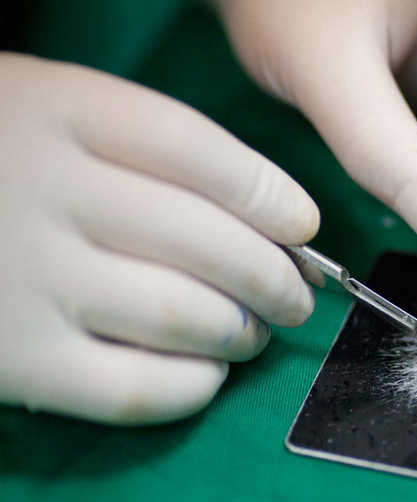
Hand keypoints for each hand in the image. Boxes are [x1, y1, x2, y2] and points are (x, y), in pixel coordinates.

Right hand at [0, 53, 318, 423]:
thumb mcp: (52, 116)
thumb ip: (146, 153)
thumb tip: (277, 223)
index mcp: (58, 112)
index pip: (198, 151)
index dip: (270, 195)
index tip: (303, 226)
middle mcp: (43, 191)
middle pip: (206, 241)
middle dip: (275, 278)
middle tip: (297, 296)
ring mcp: (26, 281)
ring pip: (182, 316)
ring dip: (242, 333)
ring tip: (255, 334)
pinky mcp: (15, 363)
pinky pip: (135, 389)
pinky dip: (191, 387)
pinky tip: (205, 374)